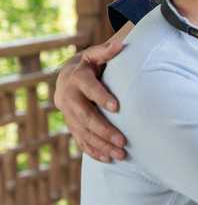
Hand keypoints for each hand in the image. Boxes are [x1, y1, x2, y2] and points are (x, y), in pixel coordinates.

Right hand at [54, 42, 126, 161]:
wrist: (68, 76)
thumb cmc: (90, 64)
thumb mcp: (96, 54)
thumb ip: (106, 51)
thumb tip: (118, 45)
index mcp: (78, 78)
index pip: (89, 89)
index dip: (101, 97)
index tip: (117, 107)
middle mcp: (69, 98)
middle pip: (86, 116)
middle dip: (104, 130)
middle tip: (123, 140)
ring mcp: (68, 114)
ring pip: (83, 132)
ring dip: (101, 145)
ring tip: (120, 154)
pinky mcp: (70, 125)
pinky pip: (79, 140)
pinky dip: (92, 151)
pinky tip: (106, 159)